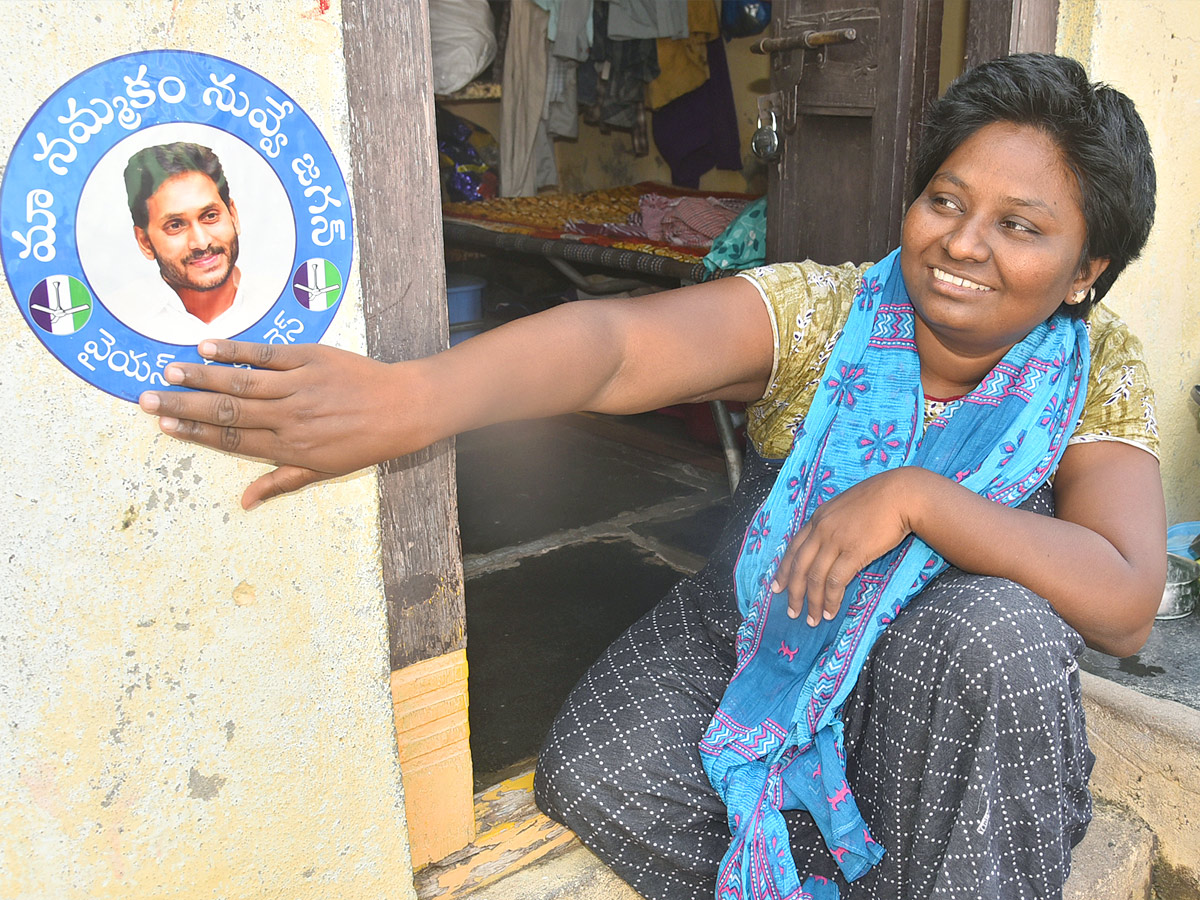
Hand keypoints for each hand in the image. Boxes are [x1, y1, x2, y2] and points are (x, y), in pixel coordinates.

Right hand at [139, 340, 415, 509]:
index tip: (164, 426)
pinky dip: (237, 350)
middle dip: (184, 407)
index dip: (196, 434)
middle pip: (227, 412)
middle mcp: (291, 416)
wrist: (404, 408)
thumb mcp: (324, 470)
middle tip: (146, 400)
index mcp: (291, 446)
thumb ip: (281, 481)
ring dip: (202, 377)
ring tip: (169, 372)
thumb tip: (244, 503)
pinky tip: (208, 347)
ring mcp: (300, 385)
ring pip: (241, 382)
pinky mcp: (311, 358)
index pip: (233, 440)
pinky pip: (267, 354)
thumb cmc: (364, 443)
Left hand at [771, 468, 916, 624]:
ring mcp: (836, 541)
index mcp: (818, 518)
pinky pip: (836, 581)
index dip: (783, 570)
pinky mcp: (854, 552)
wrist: (902, 494)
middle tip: (791, 611)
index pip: (793, 548)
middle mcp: (821, 529)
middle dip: (793, 592)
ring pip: (815, 577)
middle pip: (799, 566)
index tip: (776, 586)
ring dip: (812, 602)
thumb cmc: (880, 499)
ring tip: (812, 619)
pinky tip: (831, 611)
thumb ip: (832, 524)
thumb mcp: (845, 507)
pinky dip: (831, 600)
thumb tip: (829, 544)